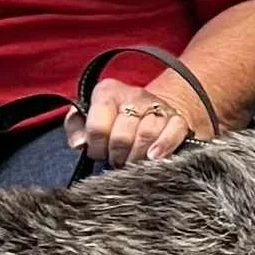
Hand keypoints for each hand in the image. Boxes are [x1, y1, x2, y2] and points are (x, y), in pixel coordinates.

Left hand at [65, 80, 191, 168]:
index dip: (96, 146)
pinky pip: (173, 132)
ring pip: (146, 134)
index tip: (98, 152)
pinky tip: (154, 157)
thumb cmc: (114, 118)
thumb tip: (80, 144)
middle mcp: (134, 95)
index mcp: (107, 92)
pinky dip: (164, 146)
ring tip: (133, 162)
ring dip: (137, 156)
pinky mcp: (177, 119)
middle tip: (117, 160)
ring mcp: (158, 106)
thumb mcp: (88, 117)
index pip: (97, 126)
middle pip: (122, 135)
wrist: (151, 108)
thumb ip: (76, 127)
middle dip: (117, 155)